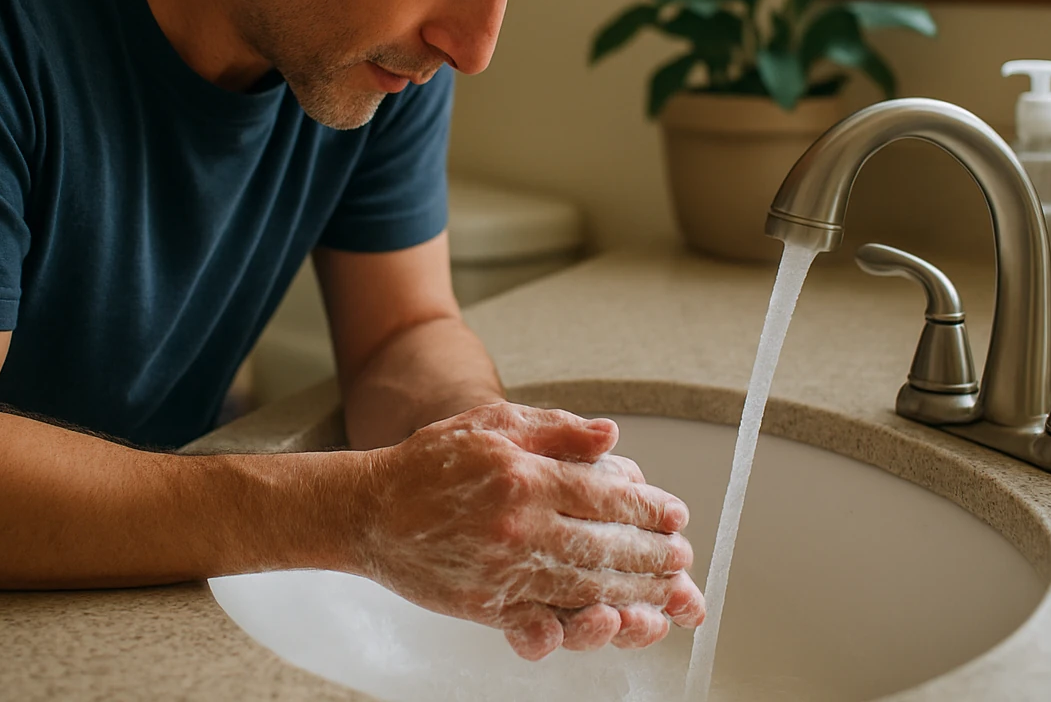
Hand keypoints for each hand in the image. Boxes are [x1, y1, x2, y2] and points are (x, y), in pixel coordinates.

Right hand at [353, 403, 705, 659]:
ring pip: (586, 587)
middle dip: (654, 557)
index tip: (677, 516)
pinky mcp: (486, 605)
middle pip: (606, 546)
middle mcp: (519, 524)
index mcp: (525, 475)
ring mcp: (503, 569)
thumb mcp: (494, 424)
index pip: (607, 496)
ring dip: (635, 594)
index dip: (649, 508)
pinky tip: (608, 623)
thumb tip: (612, 436)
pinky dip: (579, 626)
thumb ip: (557, 429)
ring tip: (666, 596)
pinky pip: (542, 622)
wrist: (368, 509)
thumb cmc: (432, 462)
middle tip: (683, 561)